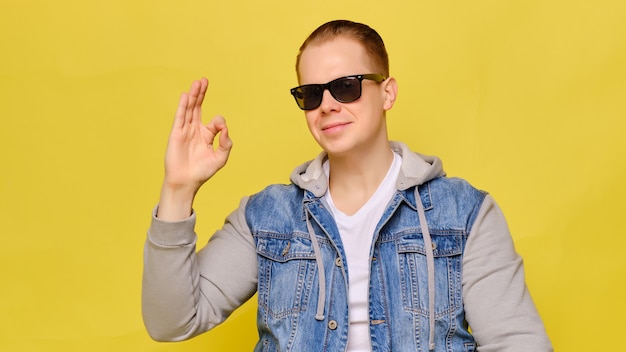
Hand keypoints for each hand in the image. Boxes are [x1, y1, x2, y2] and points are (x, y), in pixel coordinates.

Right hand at [157, 78, 232, 219]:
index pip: (215, 121)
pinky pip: (180, 117)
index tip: (221, 129)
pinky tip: (186, 95)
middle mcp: (194, 130)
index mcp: (206, 135)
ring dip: (193, 96)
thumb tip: (224, 128)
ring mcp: (185, 131)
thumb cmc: (202, 172)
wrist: (186, 182)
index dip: (220, 122)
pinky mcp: (176, 134)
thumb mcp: (220, 158)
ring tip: (197, 83)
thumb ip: (226, 143)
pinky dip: (183, 106)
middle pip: (198, 108)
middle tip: (204, 80)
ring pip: (189, 109)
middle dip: (202, 94)